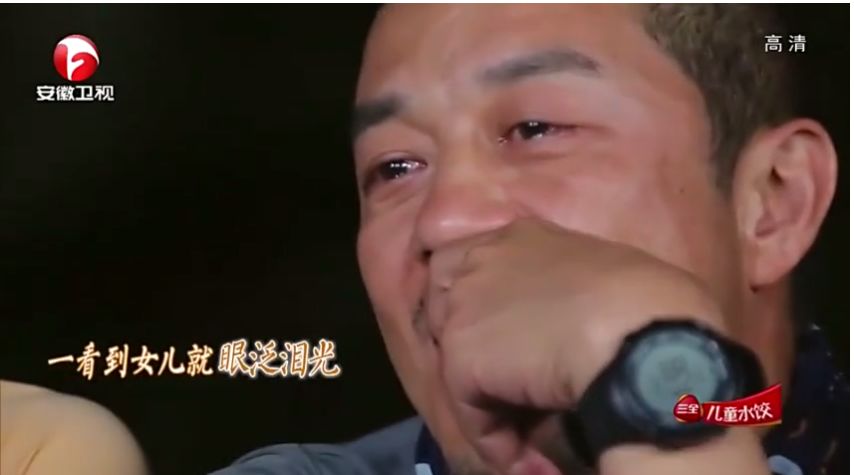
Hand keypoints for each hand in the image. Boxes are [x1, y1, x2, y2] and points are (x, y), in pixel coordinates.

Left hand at [427, 218, 767, 473]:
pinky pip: (468, 408)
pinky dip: (492, 438)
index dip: (482, 310)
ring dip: (484, 399)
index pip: (471, 266)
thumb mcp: (603, 276)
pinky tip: (520, 456)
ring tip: (519, 437)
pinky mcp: (462, 353)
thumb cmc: (649, 302)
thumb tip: (575, 330)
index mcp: (520, 236)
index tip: (507, 347)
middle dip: (470, 352)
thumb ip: (568, 291)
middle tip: (506, 394)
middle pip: (448, 309)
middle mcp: (482, 261)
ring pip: (457, 362)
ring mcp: (466, 305)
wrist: (640, 330)